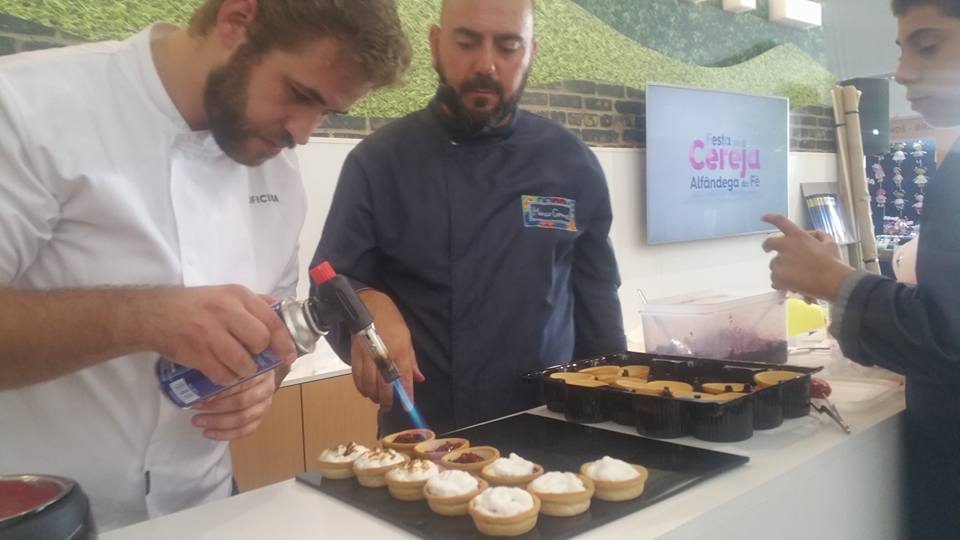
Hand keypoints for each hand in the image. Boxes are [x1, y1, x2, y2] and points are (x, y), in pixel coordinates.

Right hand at [140, 285, 297, 385]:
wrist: (153, 314)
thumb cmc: (194, 305)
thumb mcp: (224, 293)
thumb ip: (253, 302)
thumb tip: (280, 311)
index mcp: (237, 295)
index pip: (272, 320)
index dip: (284, 341)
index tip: (289, 354)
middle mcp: (225, 311)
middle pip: (260, 342)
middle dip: (259, 354)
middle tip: (251, 355)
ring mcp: (209, 333)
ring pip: (243, 363)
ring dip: (244, 370)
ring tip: (236, 365)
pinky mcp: (196, 353)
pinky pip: (223, 375)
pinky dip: (226, 377)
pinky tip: (221, 370)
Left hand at [190, 371, 276, 439]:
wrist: (253, 372)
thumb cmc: (236, 367)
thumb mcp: (230, 362)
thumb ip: (218, 369)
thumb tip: (196, 384)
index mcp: (260, 370)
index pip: (240, 382)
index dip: (219, 391)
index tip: (200, 395)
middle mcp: (266, 387)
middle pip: (241, 401)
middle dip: (215, 407)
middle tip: (195, 407)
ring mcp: (265, 405)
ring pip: (243, 418)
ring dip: (218, 422)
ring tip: (198, 421)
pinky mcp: (260, 418)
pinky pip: (245, 431)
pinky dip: (226, 434)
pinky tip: (210, 433)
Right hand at [351, 290, 424, 410]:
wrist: (369, 306)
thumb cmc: (391, 320)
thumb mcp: (407, 338)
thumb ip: (412, 361)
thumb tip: (419, 378)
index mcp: (400, 351)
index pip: (404, 378)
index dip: (406, 395)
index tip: (408, 406)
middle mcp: (384, 356)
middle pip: (384, 386)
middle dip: (387, 401)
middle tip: (389, 407)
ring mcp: (368, 357)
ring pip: (369, 385)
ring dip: (373, 396)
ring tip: (378, 399)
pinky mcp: (355, 356)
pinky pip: (357, 378)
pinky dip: (361, 388)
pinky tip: (366, 391)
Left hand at [761, 214, 854, 301]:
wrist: (830, 281)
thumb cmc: (832, 262)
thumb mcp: (830, 244)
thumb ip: (819, 236)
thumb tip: (811, 235)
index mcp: (797, 236)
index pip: (780, 221)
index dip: (770, 218)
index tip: (763, 217)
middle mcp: (785, 246)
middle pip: (769, 242)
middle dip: (767, 246)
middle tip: (768, 250)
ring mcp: (780, 261)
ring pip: (774, 265)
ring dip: (781, 269)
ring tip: (795, 277)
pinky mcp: (778, 276)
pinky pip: (774, 279)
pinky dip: (780, 283)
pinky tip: (791, 286)